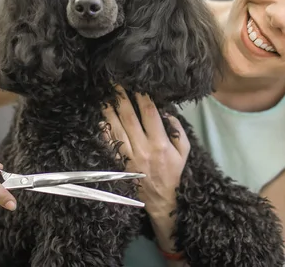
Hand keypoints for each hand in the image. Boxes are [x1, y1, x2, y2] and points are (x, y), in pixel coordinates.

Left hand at [102, 87, 189, 217]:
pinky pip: (109, 145)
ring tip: (105, 96)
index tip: (137, 84)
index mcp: (160, 143)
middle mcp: (143, 148)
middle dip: (122, 98)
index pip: (150, 113)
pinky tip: (99, 119)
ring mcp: (129, 156)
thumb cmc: (173, 173)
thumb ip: (178, 131)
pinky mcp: (119, 164)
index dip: (142, 97)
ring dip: (109, 111)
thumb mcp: (184, 152)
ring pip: (116, 129)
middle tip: (115, 83)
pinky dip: (104, 131)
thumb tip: (166, 112)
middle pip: (129, 117)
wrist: (160, 200)